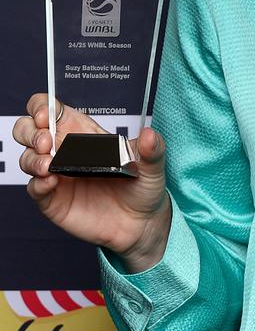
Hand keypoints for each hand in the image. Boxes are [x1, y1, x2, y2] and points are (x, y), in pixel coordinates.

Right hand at [12, 92, 171, 271]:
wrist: (140, 224)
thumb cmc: (142, 187)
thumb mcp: (152, 165)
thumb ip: (152, 149)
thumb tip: (150, 134)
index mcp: (83, 133)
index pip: (51, 110)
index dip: (41, 106)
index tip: (44, 114)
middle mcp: (65, 151)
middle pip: (28, 130)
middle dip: (29, 131)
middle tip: (46, 142)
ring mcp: (56, 175)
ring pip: (27, 158)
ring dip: (32, 158)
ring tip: (49, 165)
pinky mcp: (53, 199)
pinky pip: (34, 188)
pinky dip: (37, 183)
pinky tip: (51, 181)